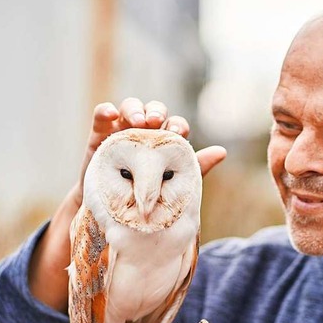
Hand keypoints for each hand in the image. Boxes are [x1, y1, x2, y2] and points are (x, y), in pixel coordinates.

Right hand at [28, 99, 226, 311]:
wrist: (111, 215)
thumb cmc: (146, 199)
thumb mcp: (170, 185)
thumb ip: (194, 167)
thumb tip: (222, 152)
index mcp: (165, 143)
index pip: (175, 125)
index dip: (178, 125)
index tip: (177, 132)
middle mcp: (145, 133)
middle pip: (154, 111)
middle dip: (157, 111)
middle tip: (155, 121)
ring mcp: (122, 131)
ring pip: (130, 108)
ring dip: (135, 109)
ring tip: (137, 121)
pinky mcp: (100, 135)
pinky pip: (102, 117)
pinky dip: (106, 111)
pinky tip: (111, 113)